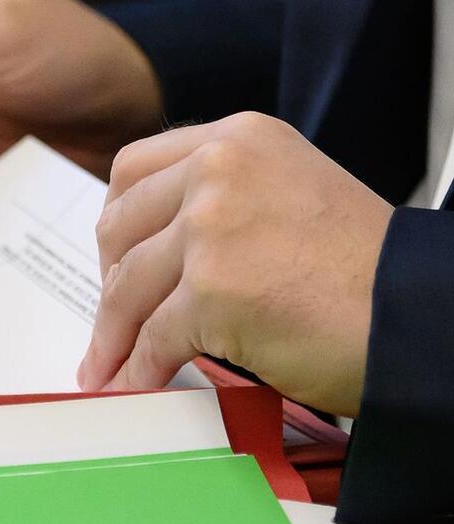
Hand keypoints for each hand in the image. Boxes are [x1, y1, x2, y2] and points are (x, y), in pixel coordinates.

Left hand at [76, 113, 393, 415]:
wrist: (418, 312)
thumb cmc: (366, 268)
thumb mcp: (289, 192)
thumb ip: (225, 198)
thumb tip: (157, 245)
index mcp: (238, 139)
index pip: (135, 168)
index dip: (119, 220)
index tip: (114, 257)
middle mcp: (220, 170)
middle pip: (120, 227)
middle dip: (109, 281)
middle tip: (112, 316)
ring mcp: (212, 228)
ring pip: (127, 288)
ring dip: (112, 336)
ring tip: (105, 365)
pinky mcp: (212, 289)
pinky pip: (152, 340)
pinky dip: (135, 369)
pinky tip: (132, 384)